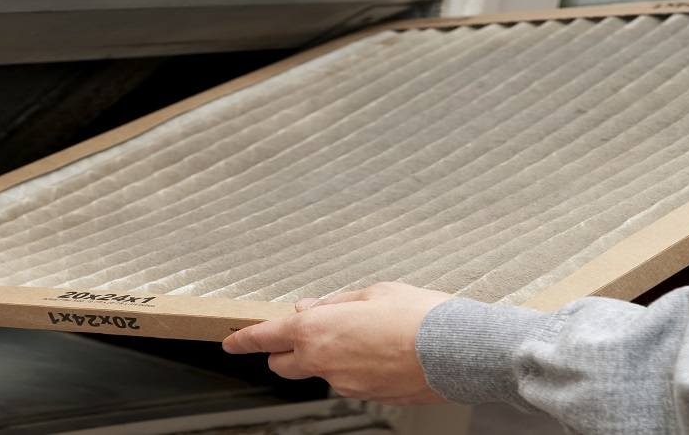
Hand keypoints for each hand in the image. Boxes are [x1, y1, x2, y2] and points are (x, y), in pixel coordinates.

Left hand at [222, 282, 452, 403]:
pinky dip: (355, 368)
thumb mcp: (373, 292)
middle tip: (305, 333)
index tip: (231, 341)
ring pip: (321, 373)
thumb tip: (311, 307)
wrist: (457, 351)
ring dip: (328, 357)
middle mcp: (325, 363)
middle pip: (283, 365)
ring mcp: (346, 385)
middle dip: (285, 350)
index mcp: (317, 331)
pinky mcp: (369, 397)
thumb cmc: (419, 315)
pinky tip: (380, 353)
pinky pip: (350, 382)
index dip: (243, 340)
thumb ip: (334, 302)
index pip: (264, 337)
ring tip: (364, 336)